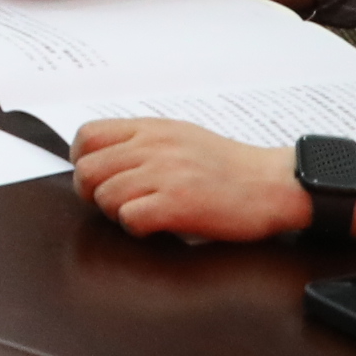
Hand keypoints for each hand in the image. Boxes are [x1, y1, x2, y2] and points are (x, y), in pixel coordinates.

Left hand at [70, 119, 306, 242]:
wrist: (272, 183)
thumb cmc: (229, 165)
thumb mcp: (180, 136)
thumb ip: (142, 142)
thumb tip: (104, 157)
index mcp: (151, 128)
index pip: (88, 137)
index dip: (83, 161)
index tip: (98, 177)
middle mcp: (152, 147)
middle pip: (88, 171)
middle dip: (93, 193)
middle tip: (116, 204)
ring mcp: (164, 174)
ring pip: (105, 196)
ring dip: (116, 213)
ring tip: (141, 214)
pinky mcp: (177, 204)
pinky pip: (130, 218)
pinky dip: (136, 228)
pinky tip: (155, 226)